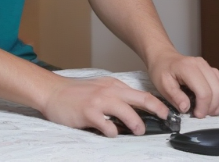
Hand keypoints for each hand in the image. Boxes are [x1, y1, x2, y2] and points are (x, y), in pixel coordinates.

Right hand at [41, 75, 170, 136]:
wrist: (52, 91)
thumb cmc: (75, 93)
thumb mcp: (99, 88)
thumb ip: (115, 96)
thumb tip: (134, 111)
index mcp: (113, 85)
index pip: (140, 94)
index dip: (156, 103)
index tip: (166, 112)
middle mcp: (108, 91)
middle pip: (140, 99)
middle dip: (156, 109)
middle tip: (165, 118)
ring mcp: (98, 101)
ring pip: (126, 112)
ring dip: (136, 123)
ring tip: (139, 131)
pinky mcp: (88, 113)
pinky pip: (106, 125)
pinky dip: (112, 131)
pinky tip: (110, 133)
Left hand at [149, 53, 218, 117]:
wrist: (164, 57)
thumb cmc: (161, 71)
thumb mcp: (162, 85)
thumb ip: (175, 96)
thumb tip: (186, 108)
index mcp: (188, 68)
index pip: (204, 91)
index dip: (203, 107)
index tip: (196, 115)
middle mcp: (202, 65)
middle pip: (217, 91)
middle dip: (212, 107)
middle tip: (201, 115)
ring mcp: (209, 67)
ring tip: (207, 112)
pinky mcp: (213, 71)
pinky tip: (212, 106)